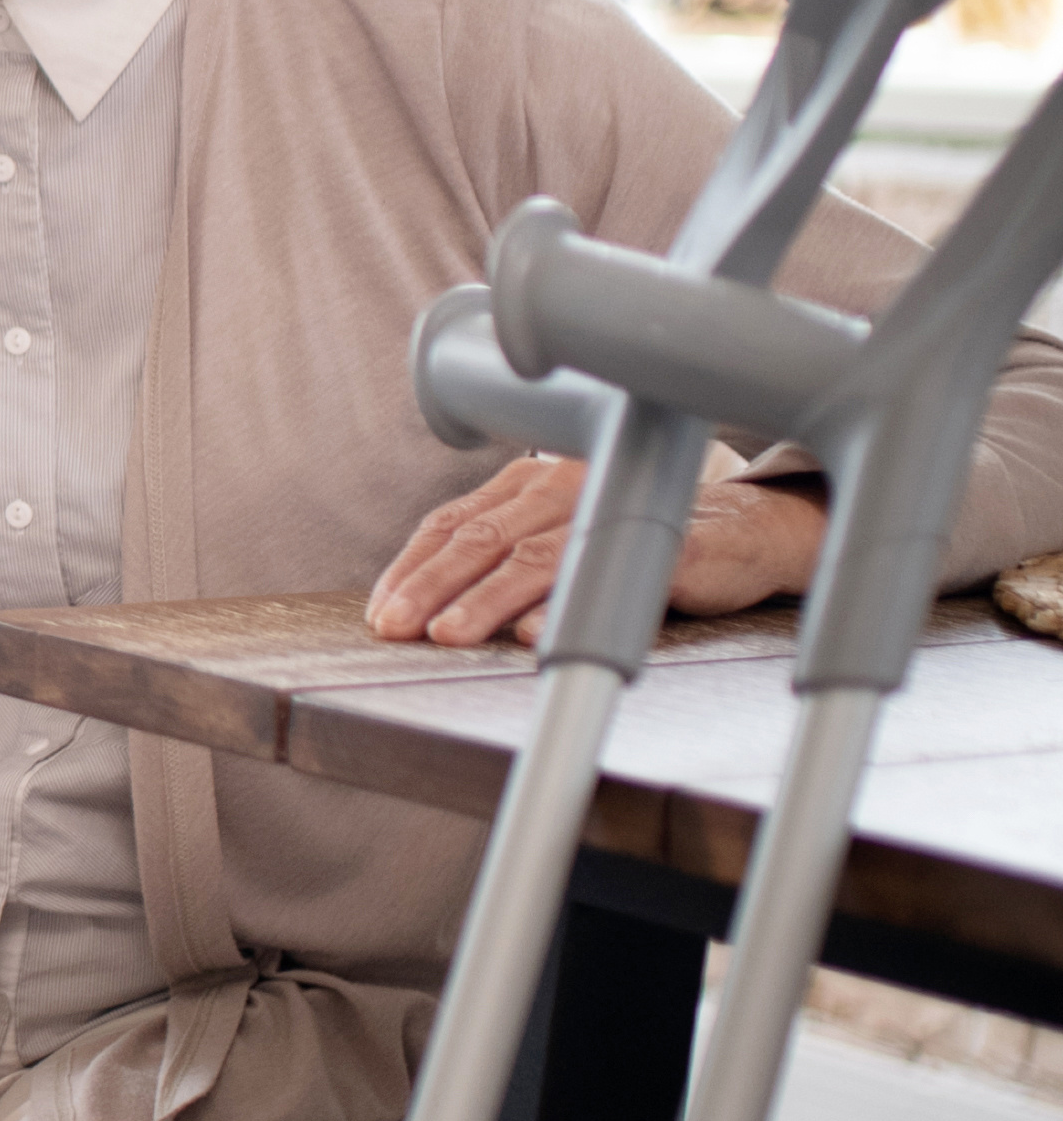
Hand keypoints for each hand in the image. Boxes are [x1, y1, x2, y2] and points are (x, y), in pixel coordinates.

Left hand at [364, 448, 827, 652]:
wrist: (740, 533)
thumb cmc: (630, 540)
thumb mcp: (558, 540)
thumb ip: (500, 559)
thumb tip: (426, 608)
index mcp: (528, 485)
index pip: (453, 523)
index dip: (412, 567)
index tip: (380, 612)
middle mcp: (563, 487)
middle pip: (481, 538)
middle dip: (430, 586)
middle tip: (394, 627)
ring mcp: (610, 513)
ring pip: (533, 557)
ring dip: (484, 600)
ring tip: (448, 634)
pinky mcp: (659, 546)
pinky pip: (604, 574)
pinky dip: (562, 605)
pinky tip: (530, 635)